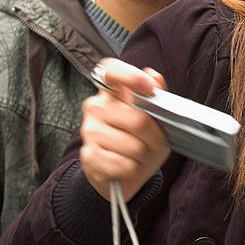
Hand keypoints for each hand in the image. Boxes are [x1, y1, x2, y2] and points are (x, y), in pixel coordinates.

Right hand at [80, 58, 170, 201]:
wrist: (120, 173)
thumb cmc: (138, 142)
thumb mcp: (153, 119)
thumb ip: (155, 97)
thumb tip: (155, 77)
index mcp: (111, 92)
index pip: (112, 71)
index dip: (132, 77)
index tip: (150, 88)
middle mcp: (96, 107)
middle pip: (138, 119)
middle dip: (155, 137)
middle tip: (156, 142)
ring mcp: (90, 131)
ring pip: (134, 147)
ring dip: (145, 156)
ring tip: (140, 156)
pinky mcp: (89, 156)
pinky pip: (125, 165)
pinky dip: (134, 170)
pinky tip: (128, 166)